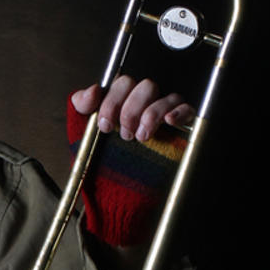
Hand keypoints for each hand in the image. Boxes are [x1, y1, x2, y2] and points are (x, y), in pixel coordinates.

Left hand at [71, 77, 193, 142]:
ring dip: (152, 115)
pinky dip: (179, 112)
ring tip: (141, 137)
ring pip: (168, 96)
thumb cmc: (102, 153)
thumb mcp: (85, 128)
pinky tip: (169, 121)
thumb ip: (83, 105)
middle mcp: (145, 101)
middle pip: (147, 86)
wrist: (115, 186)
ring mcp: (164, 112)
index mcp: (124, 97)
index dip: (113, 101)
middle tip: (125, 134)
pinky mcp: (181, 125)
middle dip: (132, 111)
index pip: (124, 82)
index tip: (106, 125)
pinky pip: (187, 109)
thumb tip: (92, 91)